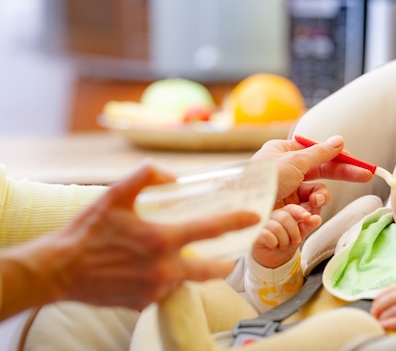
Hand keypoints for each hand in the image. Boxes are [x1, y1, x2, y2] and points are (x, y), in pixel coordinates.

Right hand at [0, 163, 259, 318]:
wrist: (58, 271)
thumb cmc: (86, 232)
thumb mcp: (115, 195)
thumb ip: (146, 176)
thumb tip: (173, 176)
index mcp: (161, 239)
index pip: (211, 229)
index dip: (236, 222)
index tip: (253, 218)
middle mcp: (164, 268)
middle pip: (210, 269)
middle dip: (225, 264)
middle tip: (230, 258)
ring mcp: (154, 289)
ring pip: (185, 280)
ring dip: (189, 271)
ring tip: (186, 261)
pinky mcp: (142, 303)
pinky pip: (163, 291)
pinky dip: (164, 281)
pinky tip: (152, 271)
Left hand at [252, 135, 372, 206]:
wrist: (245, 211)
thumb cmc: (264, 180)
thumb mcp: (294, 161)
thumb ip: (320, 152)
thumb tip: (339, 141)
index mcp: (283, 153)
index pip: (317, 153)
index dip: (338, 157)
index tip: (357, 161)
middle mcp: (287, 171)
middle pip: (322, 172)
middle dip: (342, 175)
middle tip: (366, 176)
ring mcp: (288, 193)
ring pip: (317, 194)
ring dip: (320, 198)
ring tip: (314, 202)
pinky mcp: (288, 212)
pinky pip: (309, 211)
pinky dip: (310, 213)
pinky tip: (305, 216)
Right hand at [252, 204, 321, 267]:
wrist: (272, 260)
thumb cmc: (284, 244)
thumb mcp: (300, 235)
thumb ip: (308, 226)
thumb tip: (317, 219)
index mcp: (283, 213)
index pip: (292, 208)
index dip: (300, 212)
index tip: (307, 217)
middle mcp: (271, 216)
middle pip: (285, 217)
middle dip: (294, 232)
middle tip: (296, 241)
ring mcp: (262, 224)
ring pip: (277, 227)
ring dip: (284, 240)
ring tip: (283, 246)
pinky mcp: (255, 234)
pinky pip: (267, 235)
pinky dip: (274, 243)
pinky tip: (273, 245)